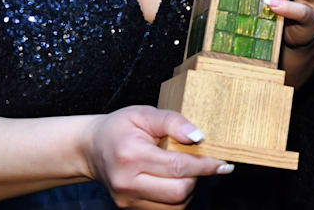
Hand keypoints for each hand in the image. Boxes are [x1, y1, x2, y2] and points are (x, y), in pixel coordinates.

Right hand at [82, 106, 231, 209]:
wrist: (90, 148)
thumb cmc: (119, 128)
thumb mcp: (144, 114)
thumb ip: (173, 121)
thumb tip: (199, 137)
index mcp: (131, 156)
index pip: (178, 167)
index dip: (205, 166)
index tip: (223, 164)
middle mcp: (127, 183)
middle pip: (179, 192)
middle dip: (197, 178)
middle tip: (199, 162)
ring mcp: (127, 200)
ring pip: (175, 206)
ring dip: (188, 188)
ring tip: (182, 170)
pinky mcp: (129, 208)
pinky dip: (176, 198)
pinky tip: (173, 181)